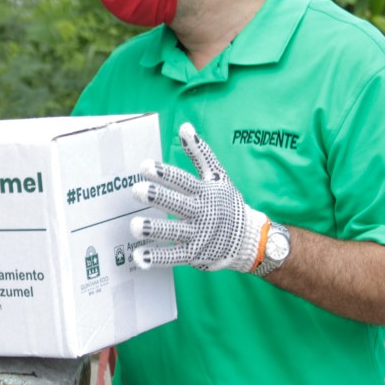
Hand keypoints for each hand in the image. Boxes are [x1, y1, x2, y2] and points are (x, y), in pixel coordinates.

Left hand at [129, 122, 268, 271]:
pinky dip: (156, 258)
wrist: (250, 238)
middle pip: (177, 204)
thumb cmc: (226, 203)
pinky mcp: (194, 254)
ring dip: (154, 229)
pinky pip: (173, 257)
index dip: (165, 173)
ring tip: (134, 226)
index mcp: (204, 192)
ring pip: (173, 232)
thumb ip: (200, 153)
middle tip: (137, 190)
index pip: (183, 180)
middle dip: (158, 197)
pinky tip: (138, 257)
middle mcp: (201, 213)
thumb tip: (185, 126)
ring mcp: (197, 235)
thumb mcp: (217, 176)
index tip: (145, 166)